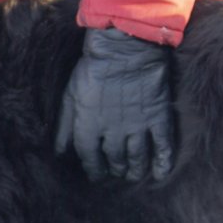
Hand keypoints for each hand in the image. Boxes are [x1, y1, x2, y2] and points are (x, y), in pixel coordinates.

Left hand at [55, 28, 173, 181]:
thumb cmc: (94, 68)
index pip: (89, 156)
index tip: (96, 174)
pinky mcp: (158, 118)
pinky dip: (163, 162)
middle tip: (117, 172)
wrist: (125, 47)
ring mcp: (138, 126)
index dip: (93, 168)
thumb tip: (59, 151)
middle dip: (115, 169)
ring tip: (134, 175)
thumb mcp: (71, 94)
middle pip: (115, 159)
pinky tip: (161, 173)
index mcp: (89, 125)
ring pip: (137, 157)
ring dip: (135, 169)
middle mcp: (114, 131)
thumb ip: (66, 124)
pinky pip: (163, 146)